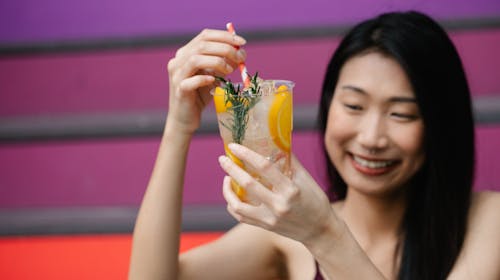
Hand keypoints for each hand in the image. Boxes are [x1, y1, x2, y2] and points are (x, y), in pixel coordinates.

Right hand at [166, 29, 246, 134]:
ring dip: (217, 62)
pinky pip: (190, 81)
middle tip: (241, 58)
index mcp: (185, 53)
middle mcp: (178, 61)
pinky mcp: (179, 90)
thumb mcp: (214, 75)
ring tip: (230, 71)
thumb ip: (223, 63)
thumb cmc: (200, 95)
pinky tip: (215, 82)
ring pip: (195, 59)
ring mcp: (176, 75)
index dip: (225, 36)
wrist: (185, 118)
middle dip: (226, 49)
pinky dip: (204, 79)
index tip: (242, 42)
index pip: (205, 36)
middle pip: (202, 45)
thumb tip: (240, 53)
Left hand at [219, 143, 335, 243]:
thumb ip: (291, 161)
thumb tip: (277, 142)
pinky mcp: (265, 226)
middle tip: (223, 159)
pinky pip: (241, 216)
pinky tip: (232, 195)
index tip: (234, 146)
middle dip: (231, 169)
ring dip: (227, 190)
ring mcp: (270, 218)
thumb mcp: (307, 179)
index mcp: (290, 189)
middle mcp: (279, 204)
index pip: (264, 167)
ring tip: (226, 178)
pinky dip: (232, 205)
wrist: (321, 231)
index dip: (247, 154)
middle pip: (247, 184)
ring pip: (238, 205)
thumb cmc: (315, 201)